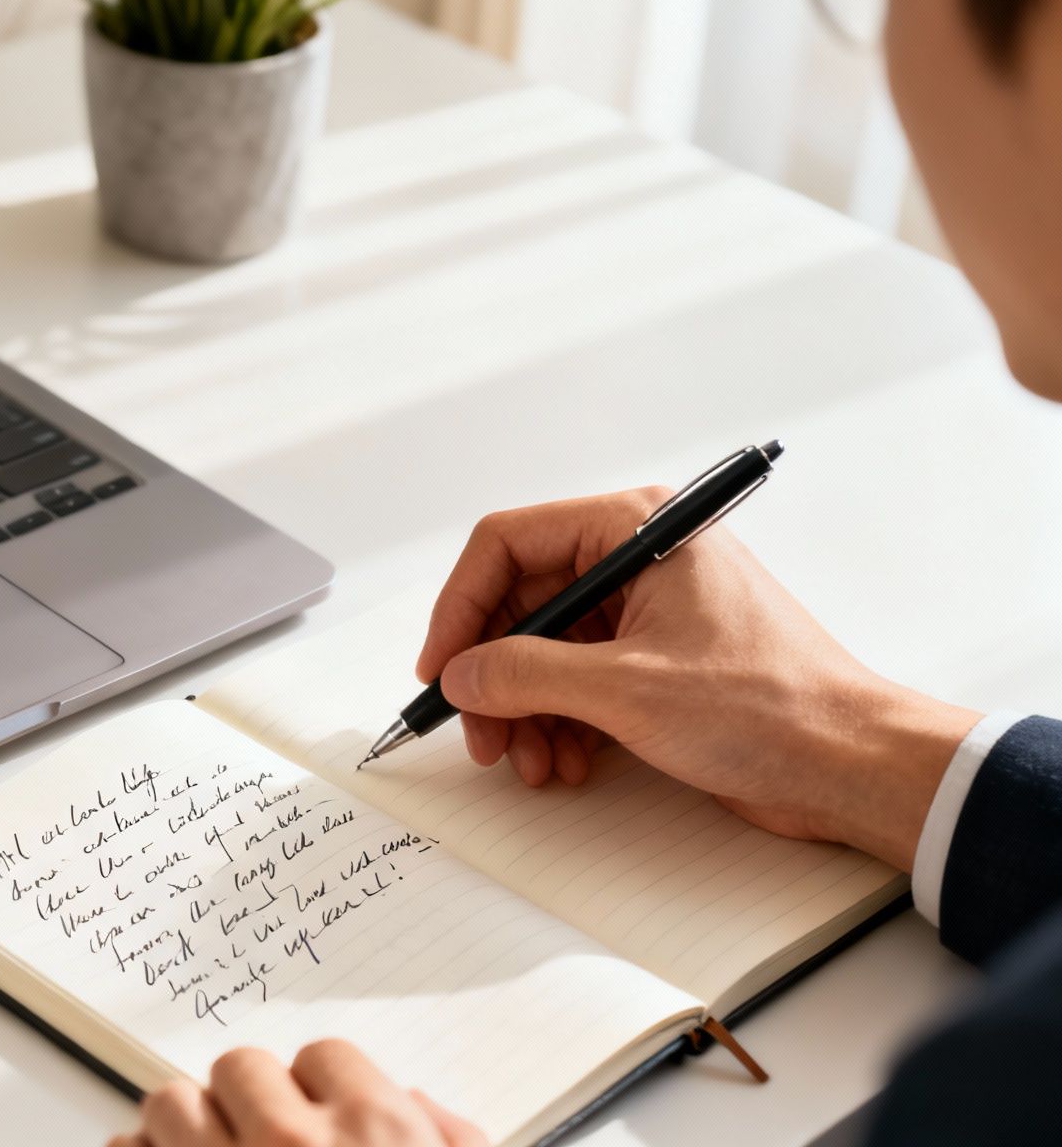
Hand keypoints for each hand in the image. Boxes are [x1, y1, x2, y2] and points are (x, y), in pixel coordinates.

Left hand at [108, 1042, 484, 1146]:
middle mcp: (293, 1146)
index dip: (318, 1091)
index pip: (323, 1056)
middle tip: (260, 1139)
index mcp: (376, 1133)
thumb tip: (422, 1107)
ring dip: (185, 1130)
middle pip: (239, 1067)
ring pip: (172, 1104)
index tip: (320, 1120)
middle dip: (248, 1103)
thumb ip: (448, 1140)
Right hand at [416, 487, 981, 869]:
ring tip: (530, 762)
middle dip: (493, 676)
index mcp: (637, 530)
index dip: (461, 607)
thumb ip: (524, 673)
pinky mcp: (658, 661)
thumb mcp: (625, 689)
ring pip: (544, 650)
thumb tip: (460, 674)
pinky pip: (578, 681)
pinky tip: (566, 763)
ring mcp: (649, 611)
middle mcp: (639, 559)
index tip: (441, 668)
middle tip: (480, 735)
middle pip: (521, 604)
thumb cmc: (771, 707)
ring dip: (524, 711)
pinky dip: (560, 724)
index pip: (508, 543)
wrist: (853, 764)